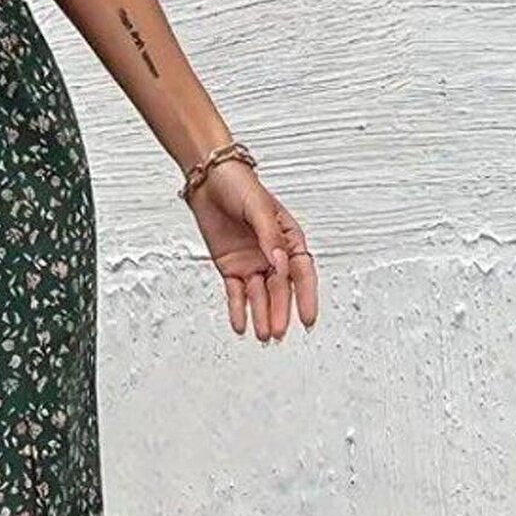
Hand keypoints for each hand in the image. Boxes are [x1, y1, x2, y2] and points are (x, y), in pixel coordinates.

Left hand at [187, 160, 318, 341]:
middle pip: (279, 289)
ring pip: (259, 295)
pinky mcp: (231, 267)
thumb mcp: (259, 207)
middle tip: (280, 332)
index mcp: (288, 238)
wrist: (207, 180)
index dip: (306, 296)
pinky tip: (241, 324)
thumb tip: (279, 262)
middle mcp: (272, 254)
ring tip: (265, 335)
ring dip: (263, 315)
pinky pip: (236, 293)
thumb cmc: (238, 185)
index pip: (301, 272)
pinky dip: (238, 309)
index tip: (308, 317)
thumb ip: (270, 236)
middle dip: (281, 311)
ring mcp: (252, 262)